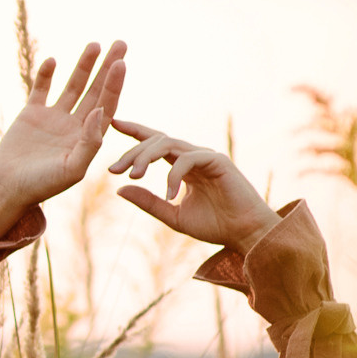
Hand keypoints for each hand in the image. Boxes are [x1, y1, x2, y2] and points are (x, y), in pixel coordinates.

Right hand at [0, 41, 127, 207]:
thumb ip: (90, 142)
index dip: (114, 85)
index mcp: (87, 138)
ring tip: (95, 44)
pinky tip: (53, 60)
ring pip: (73, 86)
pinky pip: (41, 89)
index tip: (120, 63)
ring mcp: (53, 118)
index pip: (106, 105)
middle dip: (108, 68)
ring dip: (84, 65)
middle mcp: (74, 125)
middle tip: (121, 44)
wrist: (6, 189)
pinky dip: (46, 74)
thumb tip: (101, 111)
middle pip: (96, 90)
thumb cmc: (41, 186)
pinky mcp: (31, 114)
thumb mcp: (71, 169)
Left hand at [107, 121, 279, 253]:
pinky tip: (169, 194)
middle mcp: (192, 156)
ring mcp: (206, 156)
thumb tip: (119, 190)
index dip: (134, 131)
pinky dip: (173, 175)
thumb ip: (148, 202)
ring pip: (168, 144)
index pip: (155, 142)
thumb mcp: (172, 215)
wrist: (244, 234)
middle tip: (114, 170)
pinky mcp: (218, 161)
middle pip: (156, 141)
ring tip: (133, 176)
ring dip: (146, 157)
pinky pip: (188, 159)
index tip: (112, 124)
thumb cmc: (213, 225)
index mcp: (182, 166)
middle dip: (132, 152)